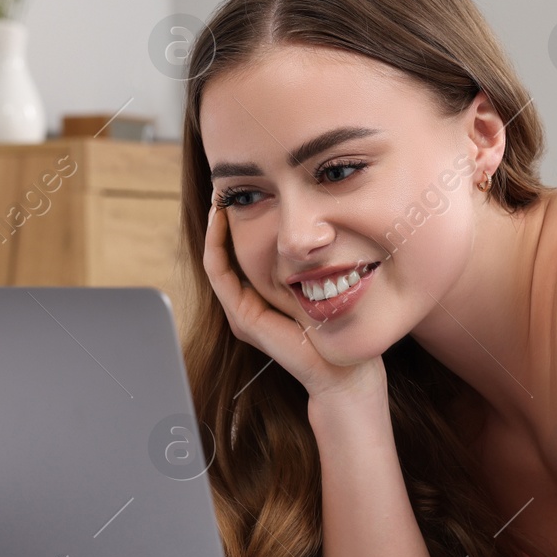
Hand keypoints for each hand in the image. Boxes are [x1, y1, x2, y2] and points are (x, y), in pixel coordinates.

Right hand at [202, 204, 385, 402]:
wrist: (343, 370)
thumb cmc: (339, 326)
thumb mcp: (321, 280)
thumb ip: (308, 258)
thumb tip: (311, 221)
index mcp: (263, 296)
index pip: (239, 251)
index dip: (236, 221)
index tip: (244, 190)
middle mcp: (247, 304)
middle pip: (224, 253)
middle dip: (222, 220)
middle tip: (224, 186)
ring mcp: (242, 312)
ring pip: (216, 260)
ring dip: (214, 228)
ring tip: (219, 197)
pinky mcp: (243, 317)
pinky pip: (220, 274)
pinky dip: (216, 247)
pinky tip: (220, 221)